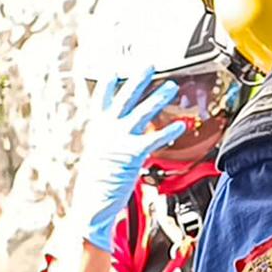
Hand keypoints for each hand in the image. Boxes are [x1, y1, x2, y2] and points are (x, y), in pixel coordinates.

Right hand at [68, 68, 185, 251]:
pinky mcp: (132, 154)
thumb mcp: (98, 157)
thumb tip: (117, 137)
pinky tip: (181, 126)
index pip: (102, 100)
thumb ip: (109, 143)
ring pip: (141, 112)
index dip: (108, 84)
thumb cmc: (96, 185)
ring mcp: (119, 140)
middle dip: (137, 80)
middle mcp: (107, 131)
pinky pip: (154, 139)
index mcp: (97, 130)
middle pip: (124, 98)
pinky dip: (169, 131)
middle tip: (150, 65)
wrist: (91, 205)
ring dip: (157, 98)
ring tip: (171, 87)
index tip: (114, 69)